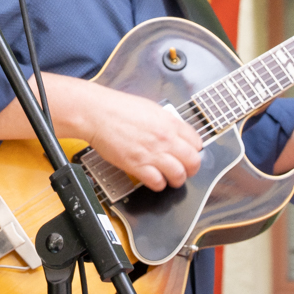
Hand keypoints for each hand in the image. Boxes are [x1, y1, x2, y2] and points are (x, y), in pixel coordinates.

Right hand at [84, 86, 202, 191]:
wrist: (96, 113)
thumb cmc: (117, 108)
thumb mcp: (150, 108)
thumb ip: (165, 121)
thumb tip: (174, 131)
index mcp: (169, 122)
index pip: (197, 142)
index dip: (194, 150)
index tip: (190, 153)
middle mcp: (164, 138)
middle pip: (193, 161)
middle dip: (191, 169)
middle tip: (185, 170)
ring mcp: (152, 153)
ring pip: (178, 175)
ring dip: (176, 179)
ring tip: (171, 178)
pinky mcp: (137, 165)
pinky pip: (157, 182)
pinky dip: (158, 184)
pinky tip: (154, 180)